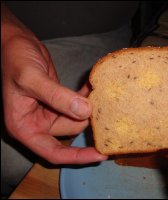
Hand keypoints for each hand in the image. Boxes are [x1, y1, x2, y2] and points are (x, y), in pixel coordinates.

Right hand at [1, 4, 106, 163]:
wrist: (14, 43)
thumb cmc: (14, 60)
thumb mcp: (31, 79)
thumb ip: (57, 96)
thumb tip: (85, 111)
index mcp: (25, 127)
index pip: (54, 152)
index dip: (77, 156)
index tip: (100, 155)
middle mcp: (38, 123)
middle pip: (70, 130)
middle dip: (86, 119)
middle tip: (104, 106)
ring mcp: (50, 112)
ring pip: (78, 116)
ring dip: (89, 106)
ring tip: (100, 93)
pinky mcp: (60, 100)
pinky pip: (77, 103)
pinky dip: (86, 96)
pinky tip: (94, 87)